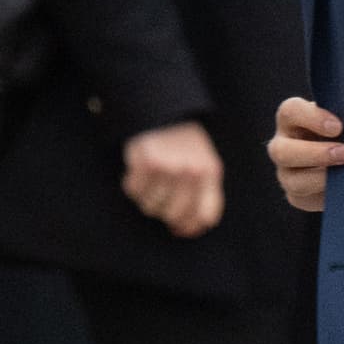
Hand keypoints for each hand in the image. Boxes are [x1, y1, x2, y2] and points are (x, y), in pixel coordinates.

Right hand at [121, 121, 223, 237]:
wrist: (164, 113)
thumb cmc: (185, 144)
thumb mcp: (205, 165)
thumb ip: (204, 195)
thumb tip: (189, 230)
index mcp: (210, 173)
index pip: (205, 216)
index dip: (190, 228)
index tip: (178, 229)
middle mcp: (191, 172)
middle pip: (174, 215)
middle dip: (164, 213)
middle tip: (159, 199)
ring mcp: (169, 168)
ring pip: (151, 207)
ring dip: (146, 199)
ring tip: (150, 182)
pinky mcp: (146, 164)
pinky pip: (134, 192)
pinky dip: (133, 186)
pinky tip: (138, 174)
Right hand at [267, 95, 343, 210]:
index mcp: (292, 117)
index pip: (291, 111)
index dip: (312, 118)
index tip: (338, 127)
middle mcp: (282, 144)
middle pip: (281, 151)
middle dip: (315, 154)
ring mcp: (286, 172)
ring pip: (292, 181)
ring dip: (320, 179)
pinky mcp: (296, 195)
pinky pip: (304, 200)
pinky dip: (324, 196)